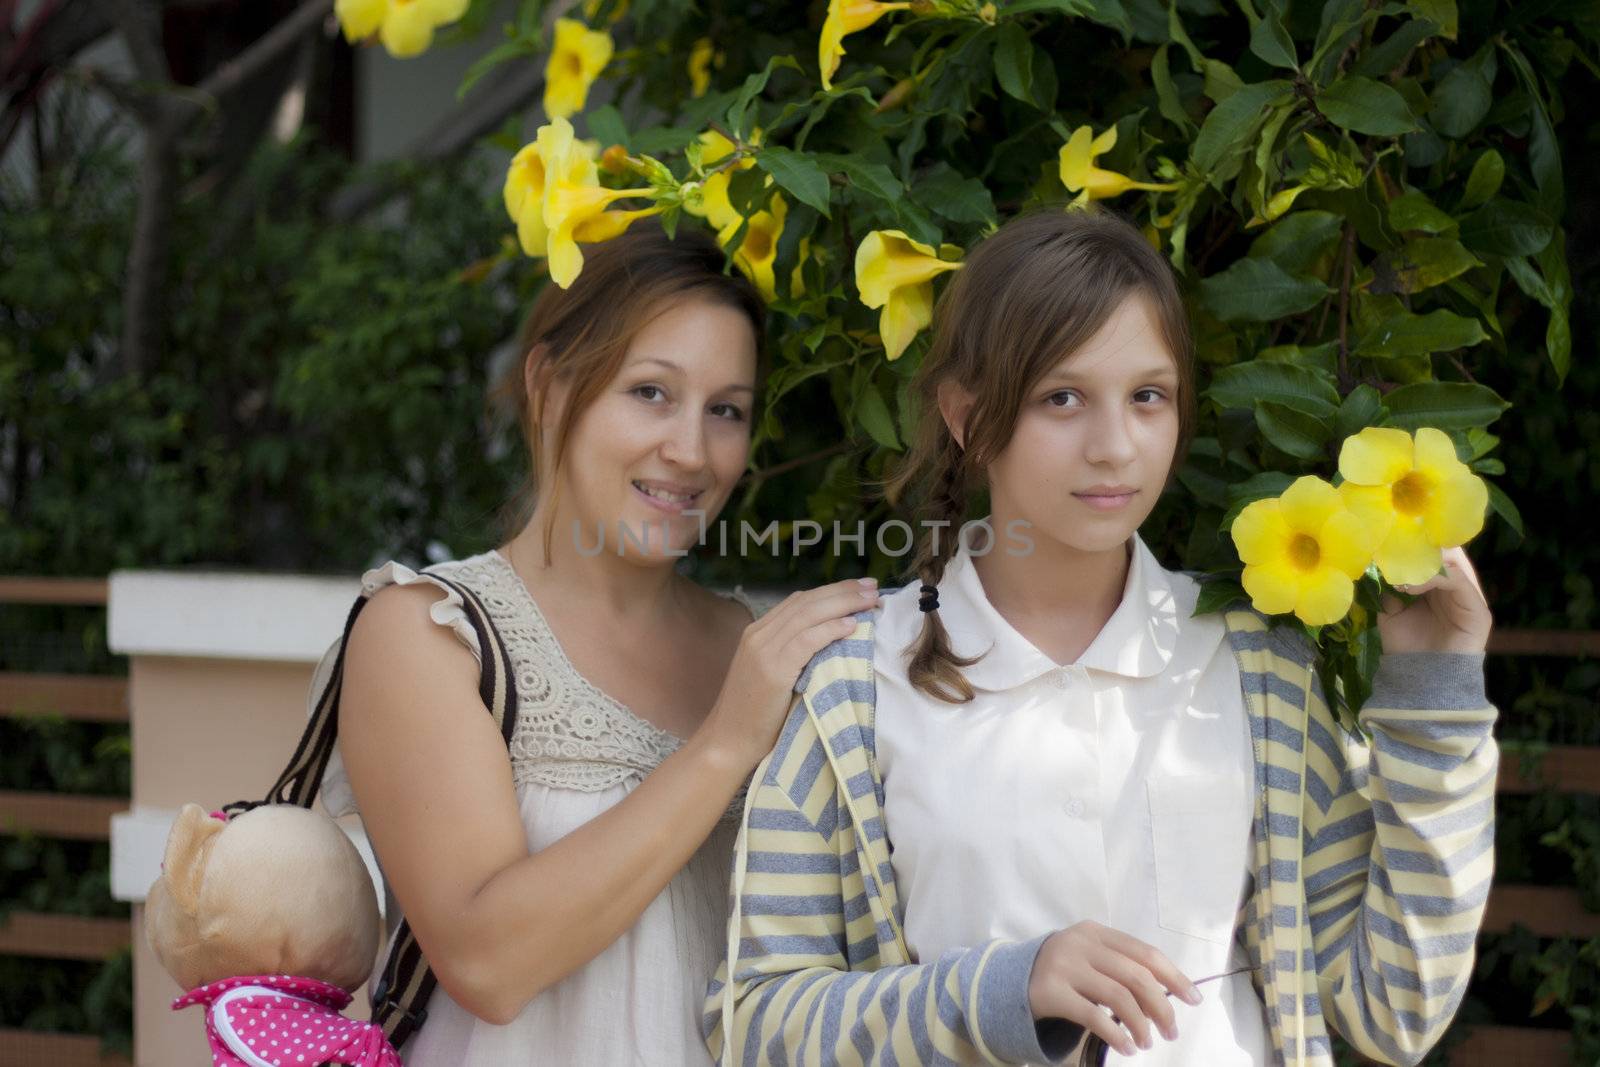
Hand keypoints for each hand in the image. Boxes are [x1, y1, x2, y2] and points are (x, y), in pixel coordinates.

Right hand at [697, 578, 879, 767]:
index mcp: (758, 633)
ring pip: (808, 615)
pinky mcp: (772, 670)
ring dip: (844, 604)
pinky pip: (806, 641)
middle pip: (807, 602)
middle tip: (873, 586)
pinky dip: (830, 630)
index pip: (799, 601)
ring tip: (871, 600)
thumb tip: (832, 641)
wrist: (728, 742)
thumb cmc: (754, 716)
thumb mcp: (771, 675)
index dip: (832, 591)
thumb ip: (793, 654)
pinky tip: (851, 625)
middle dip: (843, 591)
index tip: (860, 589)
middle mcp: (759, 635)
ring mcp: (763, 651)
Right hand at [1027, 921, 1200, 1057]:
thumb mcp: (1090, 957)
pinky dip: (1117, 1035)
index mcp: (1095, 932)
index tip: (1193, 999)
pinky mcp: (1051, 992)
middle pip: (1136, 976)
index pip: (1144, 952)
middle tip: (1171, 1030)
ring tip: (1147, 1042)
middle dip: (1161, 1006)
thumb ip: (1121, 965)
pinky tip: (1127, 1047)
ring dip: (1141, 1025)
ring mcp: (1063, 966)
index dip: (1173, 976)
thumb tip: (1169, 992)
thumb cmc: (1063, 970)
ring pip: (1118, 997)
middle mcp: (1080, 944)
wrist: (1009, 979)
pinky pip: (1094, 1017)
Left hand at [1377, 547, 1491, 653]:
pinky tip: (1409, 588)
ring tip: (1397, 574)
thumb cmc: (1407, 644)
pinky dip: (1433, 578)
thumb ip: (1386, 586)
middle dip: (1417, 545)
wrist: (1421, 679)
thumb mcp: (1389, 610)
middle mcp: (1457, 584)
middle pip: (1445, 549)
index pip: (1432, 548)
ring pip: (1452, 562)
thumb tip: (1375, 562)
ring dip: (1422, 562)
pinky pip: (1459, 581)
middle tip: (1391, 547)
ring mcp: (1470, 596)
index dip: (1412, 539)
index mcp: (1438, 581)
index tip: (1386, 538)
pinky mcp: (1479, 611)